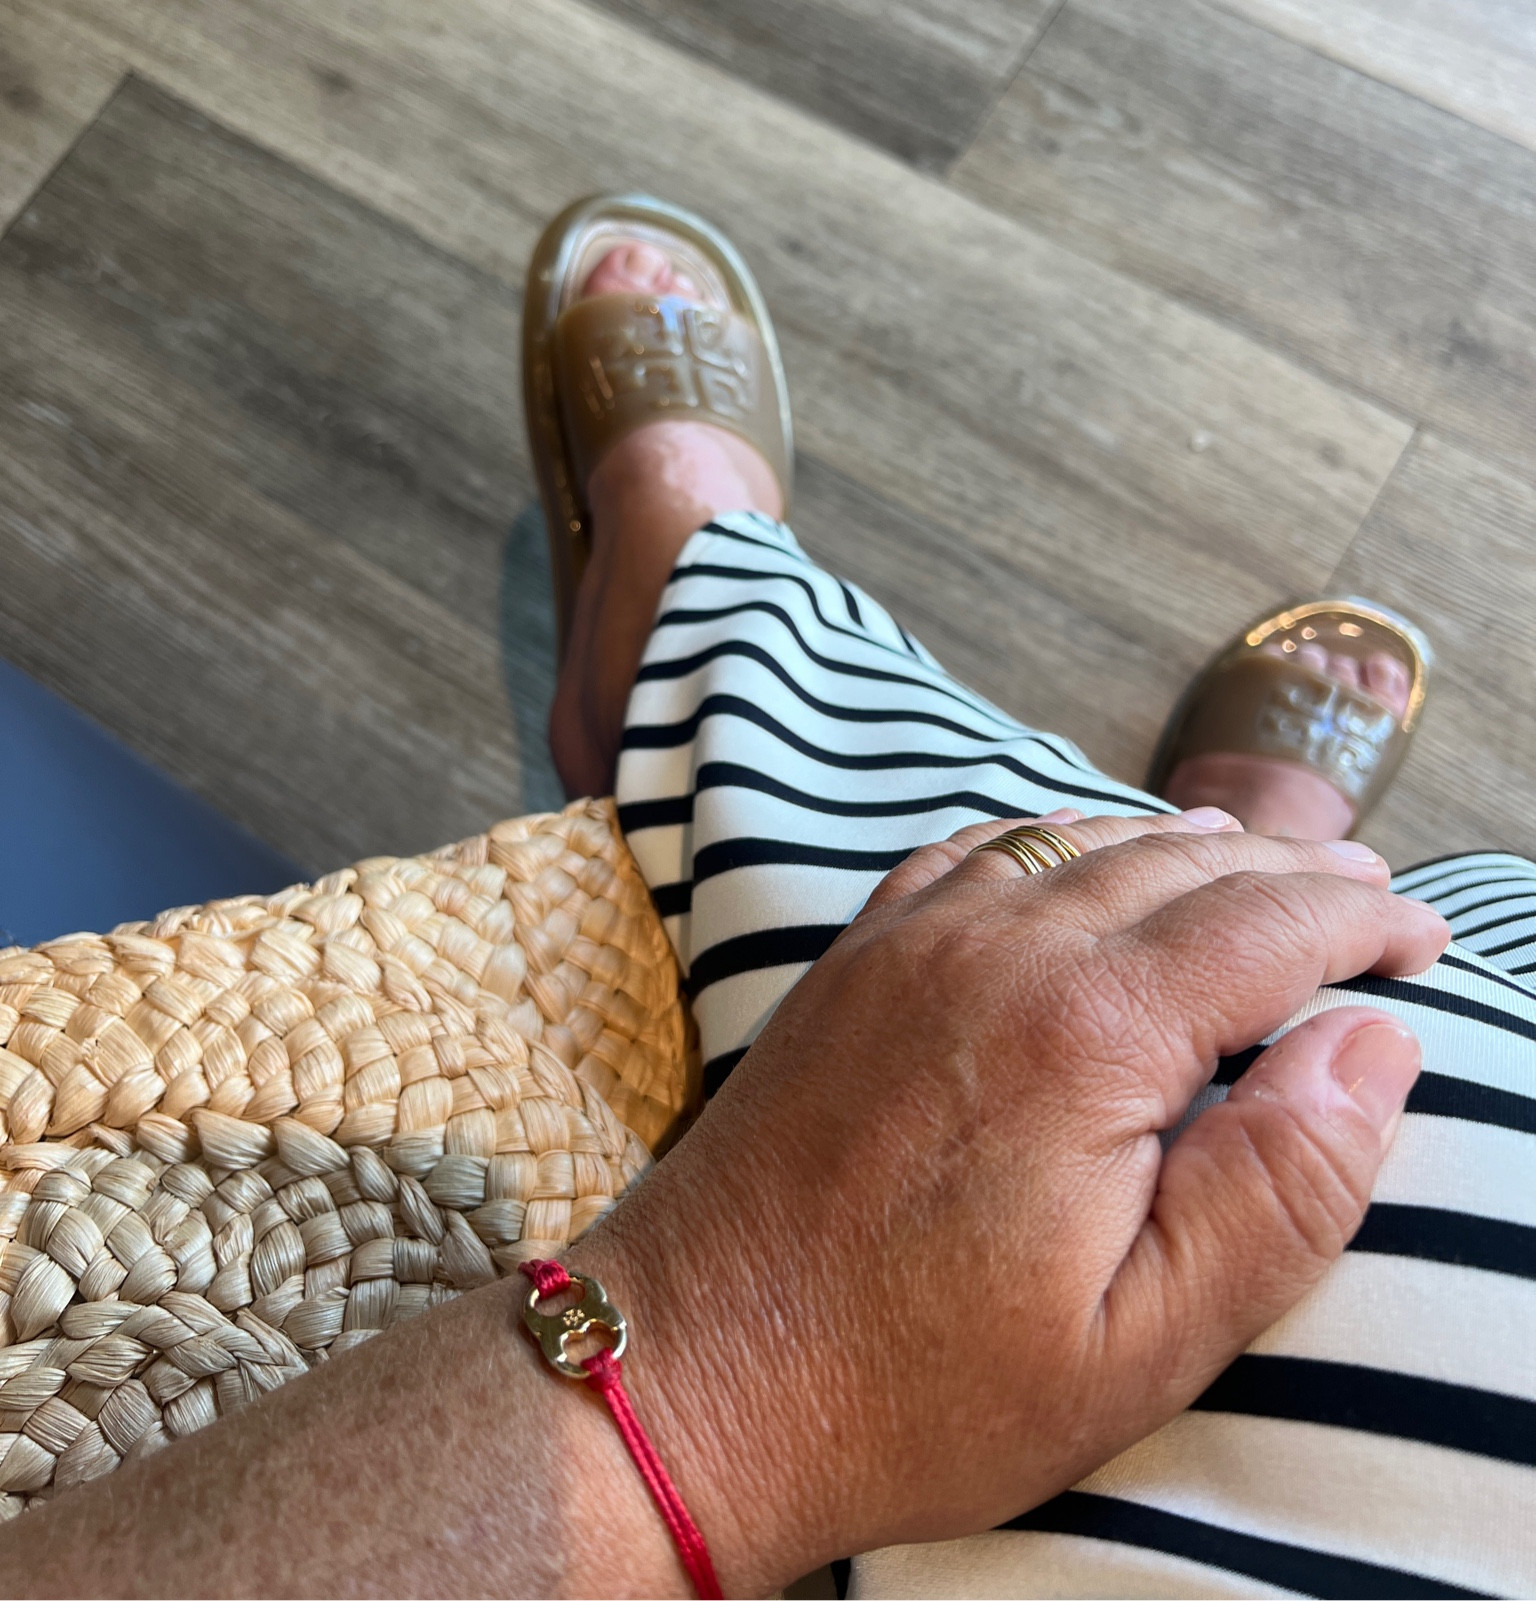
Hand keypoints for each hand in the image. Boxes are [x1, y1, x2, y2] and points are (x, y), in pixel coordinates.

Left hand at [573, 810, 1450, 1591]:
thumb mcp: (1137, 1343)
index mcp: (1085, 1035)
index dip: (1360, 923)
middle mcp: (994, 952)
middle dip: (1289, 874)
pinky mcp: (850, 963)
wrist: (692, 1370)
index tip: (1416, 940)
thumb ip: (1275, 1190)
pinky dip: (1053, 842)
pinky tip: (1074, 860)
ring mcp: (908, 945)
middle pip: (1181, 866)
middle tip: (1362, 893)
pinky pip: (971, 857)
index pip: (1266, 927)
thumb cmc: (911, 1384)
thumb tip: (1370, 1048)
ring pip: (1078, 843)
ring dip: (1179, 848)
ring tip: (1248, 863)